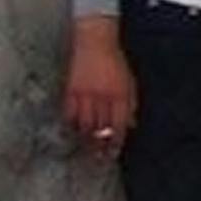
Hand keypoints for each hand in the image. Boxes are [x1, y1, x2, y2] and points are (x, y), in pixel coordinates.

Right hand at [65, 16, 134, 158]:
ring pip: (83, 124)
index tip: (113, 153)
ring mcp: (84, 94)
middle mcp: (102, 97)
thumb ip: (130, 104)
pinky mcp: (70, 90)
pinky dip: (70, 125)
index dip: (116, 142)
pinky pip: (69, 113)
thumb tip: (131, 125)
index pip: (118, 125)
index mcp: (120, 95)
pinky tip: (72, 132)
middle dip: (99, 146)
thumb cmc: (115, 61)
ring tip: (86, 150)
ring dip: (85, 139)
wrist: (95, 41)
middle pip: (100, 128)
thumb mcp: (130, 82)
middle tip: (98, 159)